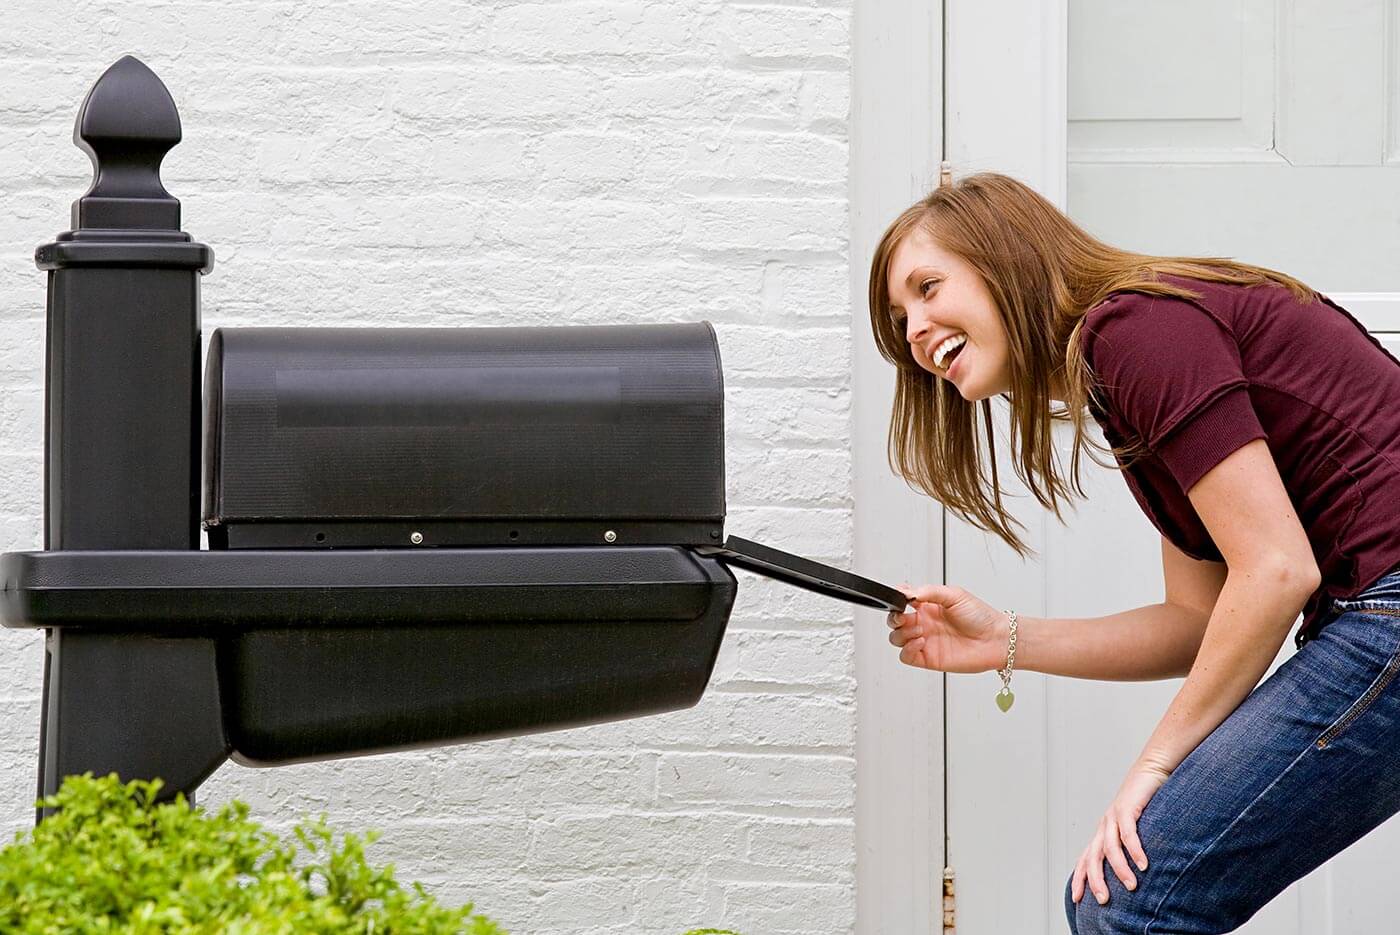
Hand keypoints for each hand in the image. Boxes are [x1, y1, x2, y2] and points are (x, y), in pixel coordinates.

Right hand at [886, 583, 1006, 673]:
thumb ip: (929, 592)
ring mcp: (925, 641)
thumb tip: (908, 592)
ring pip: (896, 639)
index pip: (902, 602)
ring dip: (903, 633)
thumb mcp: (954, 595)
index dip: (896, 601)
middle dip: (894, 618)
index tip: (900, 600)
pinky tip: (922, 641)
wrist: (996, 639)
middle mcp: (924, 623)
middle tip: (904, 616)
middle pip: (895, 621)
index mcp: (928, 606)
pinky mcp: (928, 658)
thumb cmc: (980, 616)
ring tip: (921, 629)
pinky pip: (906, 656)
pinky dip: (908, 649)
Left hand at [1071, 763, 1169, 905]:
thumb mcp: (1135, 828)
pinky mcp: (1127, 808)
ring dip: (1120, 869)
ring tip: (1132, 886)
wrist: (1150, 771)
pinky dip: (1134, 850)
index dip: (1079, 878)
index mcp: (1103, 833)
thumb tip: (1136, 873)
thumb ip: (1131, 848)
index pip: (1085, 859)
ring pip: (1110, 848)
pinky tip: (1143, 864)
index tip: (1077, 899)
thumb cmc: (1145, 803)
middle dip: (1095, 880)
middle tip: (1104, 900)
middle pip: (1092, 857)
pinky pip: (1128, 833)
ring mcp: (1114, 817)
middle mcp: (1104, 826)